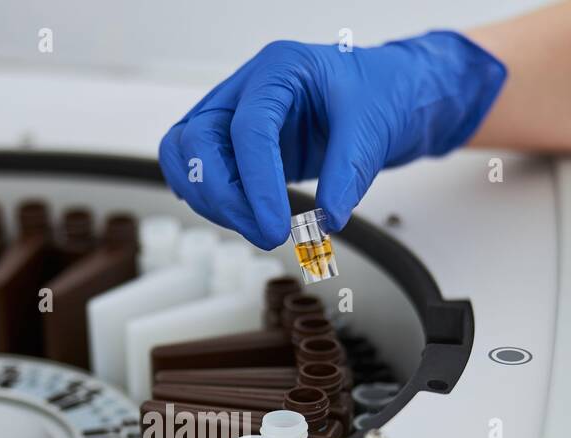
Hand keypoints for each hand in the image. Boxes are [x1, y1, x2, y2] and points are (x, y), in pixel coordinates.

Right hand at [158, 33, 505, 249]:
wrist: (384, 96)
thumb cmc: (378, 94)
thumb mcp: (373, 127)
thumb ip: (348, 171)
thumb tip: (327, 220)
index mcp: (278, 70)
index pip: (248, 128)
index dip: (257, 184)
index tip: (276, 226)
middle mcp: (245, 90)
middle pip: (197, 141)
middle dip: (222, 196)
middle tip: (264, 234)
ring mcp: (233, 117)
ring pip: (186, 159)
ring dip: (213, 203)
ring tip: (258, 230)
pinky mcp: (234, 147)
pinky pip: (201, 175)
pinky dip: (216, 203)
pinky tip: (246, 219)